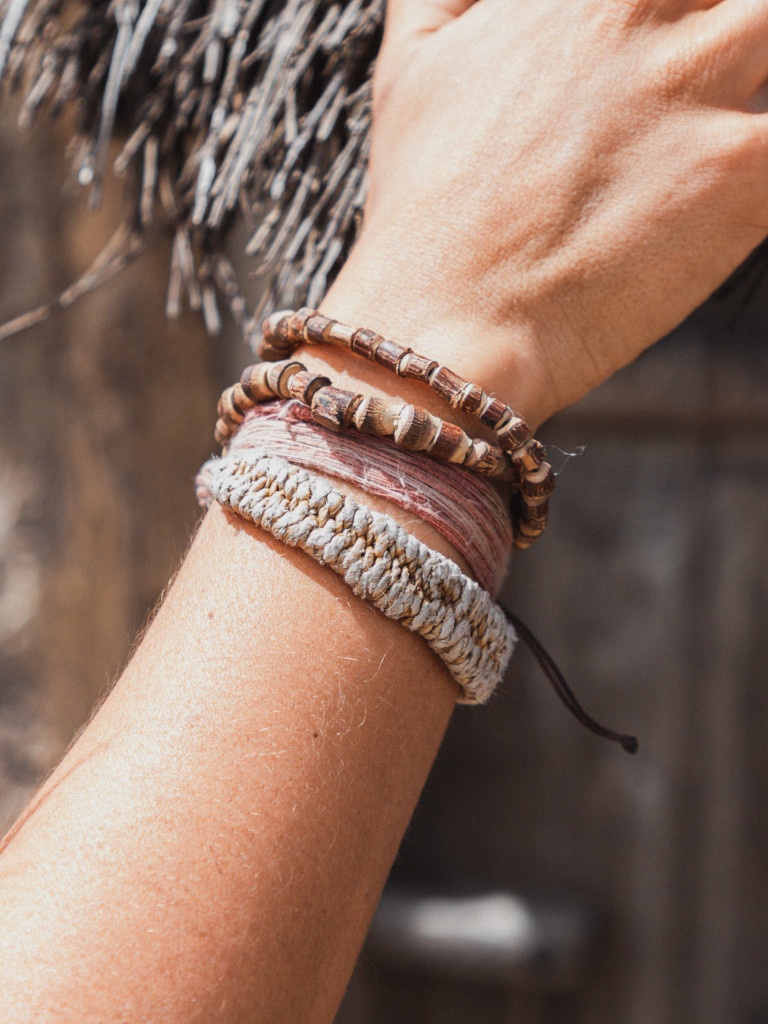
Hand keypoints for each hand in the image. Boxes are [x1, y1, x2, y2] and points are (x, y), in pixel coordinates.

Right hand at [324, 0, 767, 424]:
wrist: (444, 327)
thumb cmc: (422, 214)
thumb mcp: (410, 66)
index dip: (671, 14)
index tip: (661, 46)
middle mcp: (638, 14)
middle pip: (738, 0)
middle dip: (725, 36)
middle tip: (693, 95)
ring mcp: (697, 87)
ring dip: (760, 74)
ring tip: (716, 144)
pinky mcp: (740, 175)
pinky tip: (746, 184)